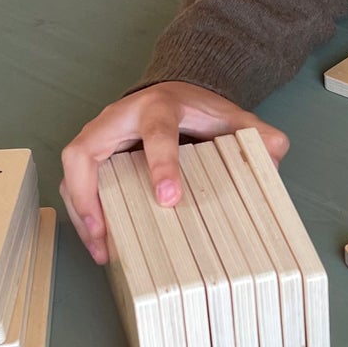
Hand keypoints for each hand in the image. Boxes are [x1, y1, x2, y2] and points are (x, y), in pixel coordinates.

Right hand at [59, 81, 288, 264]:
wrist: (173, 95)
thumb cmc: (197, 110)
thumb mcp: (230, 116)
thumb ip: (254, 132)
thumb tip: (274, 151)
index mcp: (157, 107)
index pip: (156, 133)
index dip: (161, 164)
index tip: (169, 200)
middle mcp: (118, 118)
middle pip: (85, 152)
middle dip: (89, 195)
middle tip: (105, 235)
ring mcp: (99, 135)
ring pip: (73, 172)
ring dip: (81, 212)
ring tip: (101, 251)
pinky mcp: (90, 154)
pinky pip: (75, 183)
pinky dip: (82, 214)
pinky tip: (101, 245)